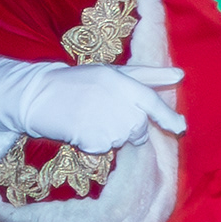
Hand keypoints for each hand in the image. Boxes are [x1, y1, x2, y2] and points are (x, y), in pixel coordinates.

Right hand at [0, 58, 186, 152]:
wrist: (39, 96)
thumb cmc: (78, 82)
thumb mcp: (112, 72)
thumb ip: (147, 76)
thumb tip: (181, 75)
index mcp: (123, 83)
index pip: (152, 103)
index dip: (167, 117)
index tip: (181, 127)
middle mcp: (118, 103)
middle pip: (139, 128)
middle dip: (129, 127)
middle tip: (104, 114)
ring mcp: (107, 123)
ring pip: (122, 140)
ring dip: (109, 134)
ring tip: (89, 118)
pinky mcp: (94, 140)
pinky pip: (104, 149)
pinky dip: (94, 143)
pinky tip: (81, 128)